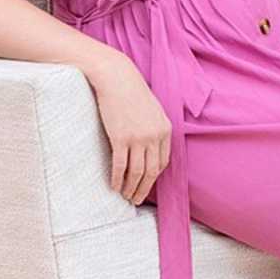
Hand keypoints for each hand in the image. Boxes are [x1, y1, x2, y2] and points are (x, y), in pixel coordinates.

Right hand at [85, 57, 170, 205]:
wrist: (117, 78)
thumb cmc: (132, 93)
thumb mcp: (152, 110)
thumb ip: (154, 128)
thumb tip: (149, 145)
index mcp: (165, 130)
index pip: (163, 162)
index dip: (154, 177)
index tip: (147, 185)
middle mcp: (155, 136)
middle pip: (151, 171)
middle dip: (144, 188)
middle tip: (136, 200)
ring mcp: (138, 138)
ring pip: (137, 172)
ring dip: (131, 188)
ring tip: (125, 197)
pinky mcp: (121, 138)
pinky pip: (120, 166)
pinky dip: (118, 179)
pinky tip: (114, 187)